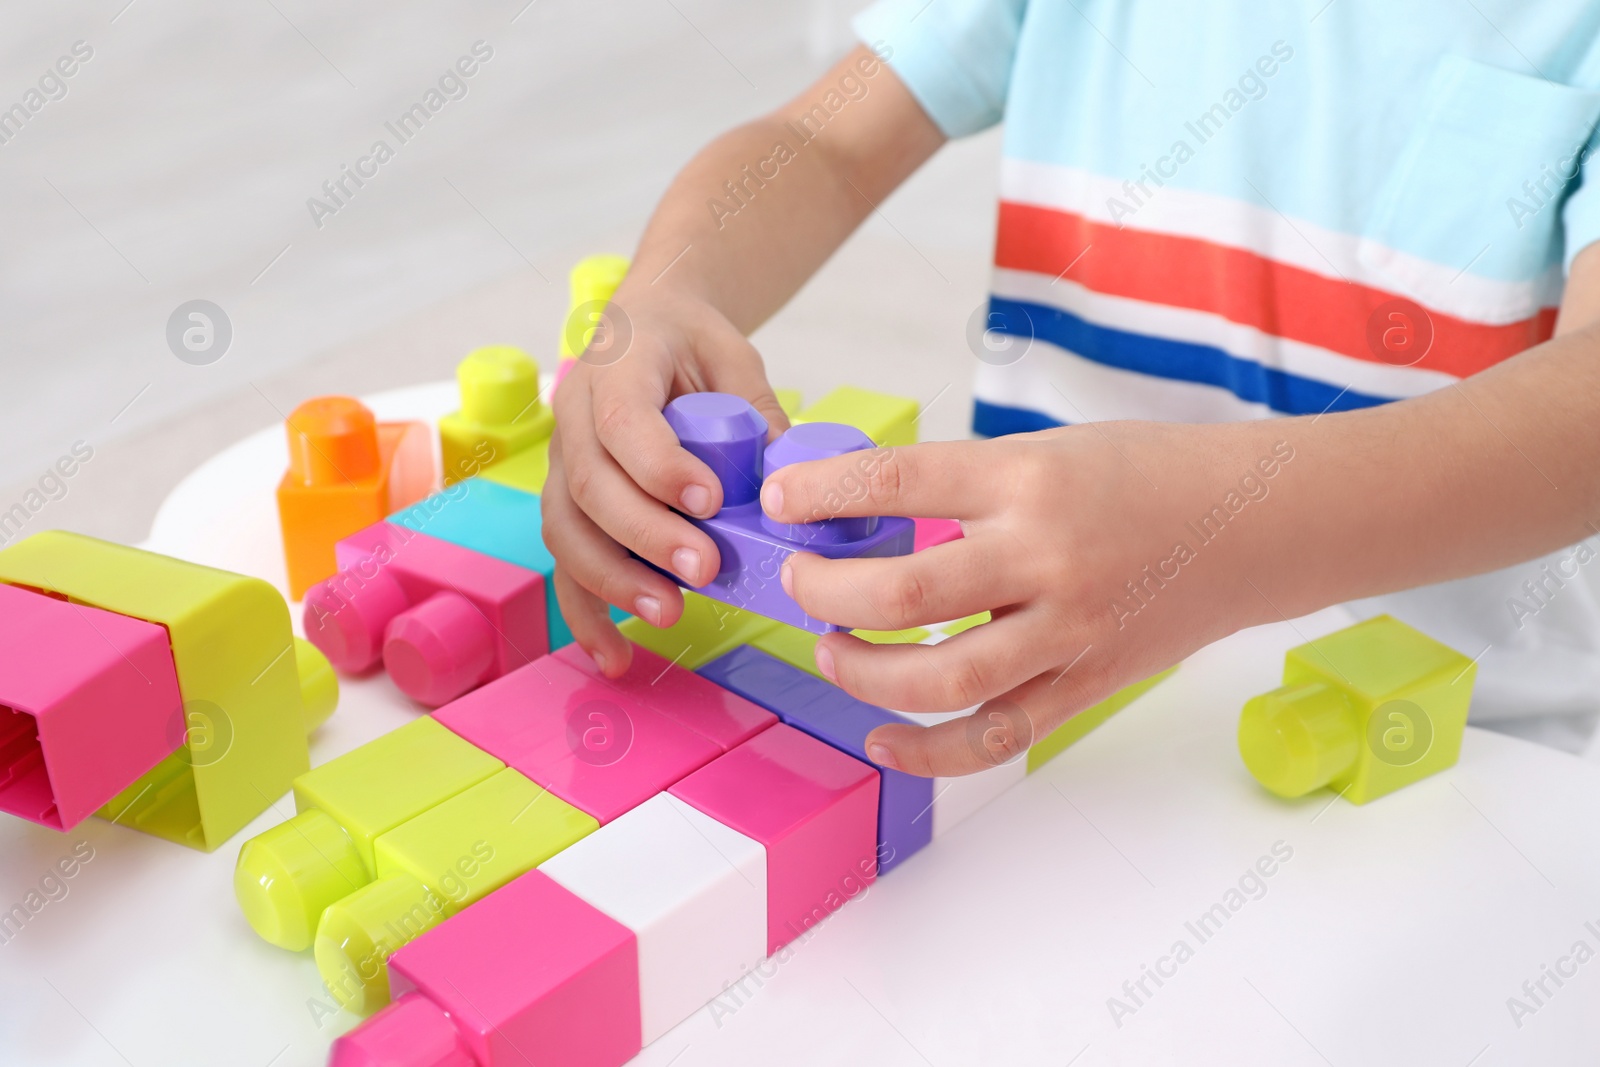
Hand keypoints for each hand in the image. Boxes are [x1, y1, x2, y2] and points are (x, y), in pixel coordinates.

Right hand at [544, 286, 788, 674]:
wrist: (642, 329)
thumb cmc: (689, 344)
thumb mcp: (732, 356)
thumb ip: (758, 411)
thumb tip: (791, 482)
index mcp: (615, 370)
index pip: (622, 422)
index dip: (659, 466)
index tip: (710, 501)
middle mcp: (573, 419)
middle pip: (590, 487)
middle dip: (645, 537)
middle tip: (704, 570)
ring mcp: (562, 465)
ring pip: (568, 531)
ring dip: (613, 580)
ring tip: (667, 613)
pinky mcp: (568, 506)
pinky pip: (567, 564)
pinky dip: (587, 614)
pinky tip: (616, 656)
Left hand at [761, 421, 1289, 775]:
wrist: (1258, 524)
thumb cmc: (1147, 474)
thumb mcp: (1048, 450)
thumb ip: (963, 486)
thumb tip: (859, 512)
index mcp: (1030, 476)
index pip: (899, 481)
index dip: (822, 494)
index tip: (781, 502)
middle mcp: (1046, 555)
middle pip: (905, 594)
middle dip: (826, 593)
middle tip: (799, 583)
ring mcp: (1069, 630)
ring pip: (942, 679)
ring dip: (863, 673)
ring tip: (829, 650)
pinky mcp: (1087, 683)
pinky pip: (997, 736)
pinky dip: (930, 753)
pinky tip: (882, 741)